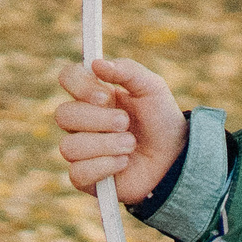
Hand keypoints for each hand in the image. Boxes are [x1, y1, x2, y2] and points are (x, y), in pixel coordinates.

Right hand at [55, 57, 186, 204]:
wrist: (178, 158)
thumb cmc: (162, 121)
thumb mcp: (153, 90)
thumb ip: (129, 71)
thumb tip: (96, 63)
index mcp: (93, 95)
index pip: (67, 78)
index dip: (80, 85)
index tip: (106, 95)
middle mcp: (81, 121)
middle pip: (63, 115)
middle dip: (99, 120)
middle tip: (126, 123)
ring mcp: (80, 149)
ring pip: (69, 146)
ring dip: (107, 145)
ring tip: (131, 145)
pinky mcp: (86, 177)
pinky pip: (78, 173)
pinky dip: (105, 167)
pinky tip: (124, 163)